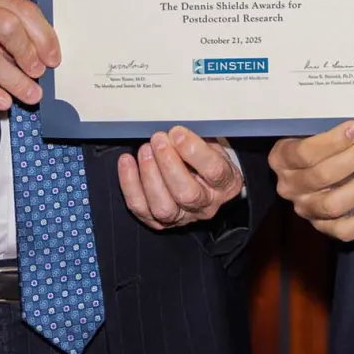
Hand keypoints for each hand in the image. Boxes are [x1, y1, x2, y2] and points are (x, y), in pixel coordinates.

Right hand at [0, 0, 59, 110]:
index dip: (43, 35)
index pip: (21, 9)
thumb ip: (12, 36)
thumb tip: (43, 58)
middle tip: (38, 72)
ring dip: (14, 81)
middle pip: (7, 26)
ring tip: (30, 95)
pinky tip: (3, 101)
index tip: (53, 58)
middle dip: (28, 52)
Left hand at [117, 127, 244, 229]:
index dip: (194, 152)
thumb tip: (174, 130)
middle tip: (158, 140)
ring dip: (150, 176)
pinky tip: (127, 162)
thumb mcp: (212, 143)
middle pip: (187, 194)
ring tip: (145, 150)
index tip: (177, 132)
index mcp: (226, 184)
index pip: (214, 172)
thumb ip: (197, 139)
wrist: (204, 179)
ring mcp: (182, 217)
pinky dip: (130, 185)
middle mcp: (206, 205)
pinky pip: (141, 208)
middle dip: (168, 164)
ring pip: (163, 207)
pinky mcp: (159, 222)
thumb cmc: (207, 157)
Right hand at [268, 121, 353, 241]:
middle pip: (322, 176)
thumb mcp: (314, 133)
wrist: (311, 170)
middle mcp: (289, 187)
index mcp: (281, 159)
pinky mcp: (322, 227)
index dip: (333, 141)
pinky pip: (344, 230)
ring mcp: (305, 209)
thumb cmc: (317, 146)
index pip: (305, 152)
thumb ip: (330, 132)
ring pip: (334, 204)